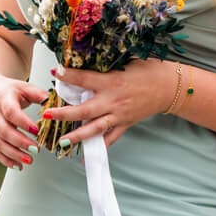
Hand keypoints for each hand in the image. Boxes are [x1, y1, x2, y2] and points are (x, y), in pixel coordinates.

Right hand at [0, 73, 46, 168]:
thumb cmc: (7, 91)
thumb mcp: (23, 87)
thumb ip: (39, 95)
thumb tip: (56, 103)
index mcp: (3, 100)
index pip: (11, 112)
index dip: (23, 123)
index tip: (36, 131)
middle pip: (5, 131)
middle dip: (21, 143)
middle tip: (36, 149)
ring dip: (15, 155)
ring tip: (29, 160)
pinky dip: (7, 161)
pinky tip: (18, 166)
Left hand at [46, 59, 177, 148]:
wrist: (168, 87)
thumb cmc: (147, 70)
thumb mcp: (125, 62)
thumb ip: (104, 65)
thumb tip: (83, 59)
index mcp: (111, 82)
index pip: (85, 79)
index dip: (68, 75)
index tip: (54, 72)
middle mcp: (113, 101)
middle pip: (85, 110)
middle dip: (64, 114)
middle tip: (47, 115)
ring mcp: (119, 115)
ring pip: (95, 128)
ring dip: (77, 136)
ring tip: (61, 142)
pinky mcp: (125, 124)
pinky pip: (111, 139)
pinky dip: (99, 148)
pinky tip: (86, 156)